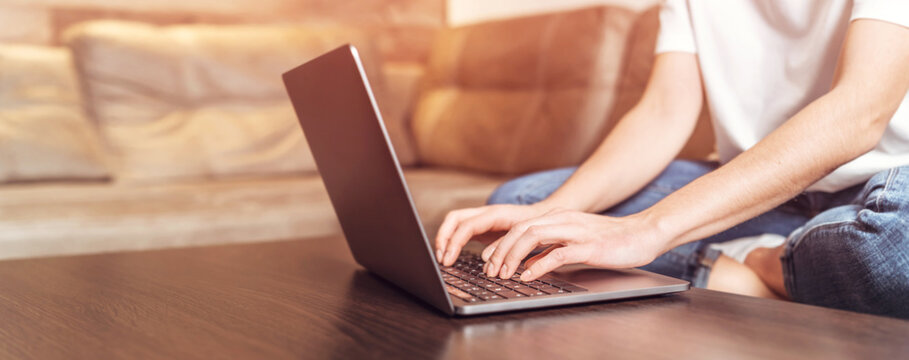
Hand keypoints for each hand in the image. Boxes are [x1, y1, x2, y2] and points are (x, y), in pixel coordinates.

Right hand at [435, 203, 556, 265]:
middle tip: (442, 259)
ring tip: (443, 259)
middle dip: (444, 238)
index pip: (467, 225)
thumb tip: (487, 262)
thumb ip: (505, 247)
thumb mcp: (525, 237)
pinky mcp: (482, 226)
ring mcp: (482, 218)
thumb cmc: (538, 226)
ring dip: (445, 239)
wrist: (546, 216)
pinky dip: (453, 241)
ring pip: (454, 222)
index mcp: (495, 213)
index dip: (455, 242)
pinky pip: (461, 229)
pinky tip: (451, 255)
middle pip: (454, 218)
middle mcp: (486, 212)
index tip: (448, 259)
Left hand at [481, 208, 667, 280]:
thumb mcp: (574, 242)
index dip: (500, 244)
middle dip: (500, 250)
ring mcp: (575, 231)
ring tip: (504, 273)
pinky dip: (538, 264)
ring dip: (513, 256)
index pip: (519, 227)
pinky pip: (557, 253)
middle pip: (520, 230)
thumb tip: (528, 263)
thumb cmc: (611, 240)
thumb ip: (551, 249)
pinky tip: (529, 275)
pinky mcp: (588, 245)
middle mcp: (563, 220)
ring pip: (532, 236)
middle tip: (490, 270)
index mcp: (558, 217)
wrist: (644, 233)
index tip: (487, 261)